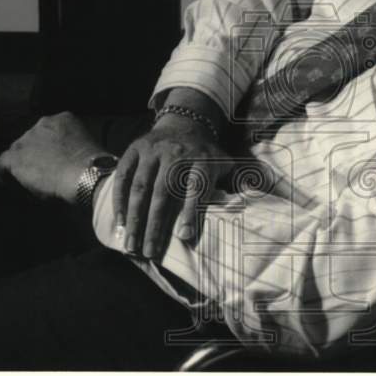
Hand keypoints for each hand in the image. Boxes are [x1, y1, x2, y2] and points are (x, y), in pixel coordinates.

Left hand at [0, 111, 104, 204]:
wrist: (86, 174)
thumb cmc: (93, 167)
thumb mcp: (86, 149)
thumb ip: (72, 149)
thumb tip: (66, 164)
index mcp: (63, 120)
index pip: (48, 132)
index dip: (48, 149)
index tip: (54, 163)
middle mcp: (42, 124)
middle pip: (31, 141)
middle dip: (35, 157)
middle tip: (42, 175)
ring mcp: (27, 139)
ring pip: (17, 153)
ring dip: (22, 166)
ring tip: (29, 183)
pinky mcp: (15, 156)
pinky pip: (2, 165)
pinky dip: (5, 175)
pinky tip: (10, 185)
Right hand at [112, 112, 232, 259]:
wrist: (184, 123)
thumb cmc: (205, 155)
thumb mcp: (226, 163)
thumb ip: (239, 181)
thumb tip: (256, 195)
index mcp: (202, 160)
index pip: (196, 187)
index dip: (190, 211)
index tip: (184, 237)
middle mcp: (176, 154)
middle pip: (163, 192)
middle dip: (155, 225)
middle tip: (149, 253)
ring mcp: (153, 151)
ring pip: (141, 187)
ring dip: (134, 218)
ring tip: (131, 245)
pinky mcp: (135, 149)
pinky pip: (124, 176)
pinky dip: (119, 199)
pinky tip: (120, 222)